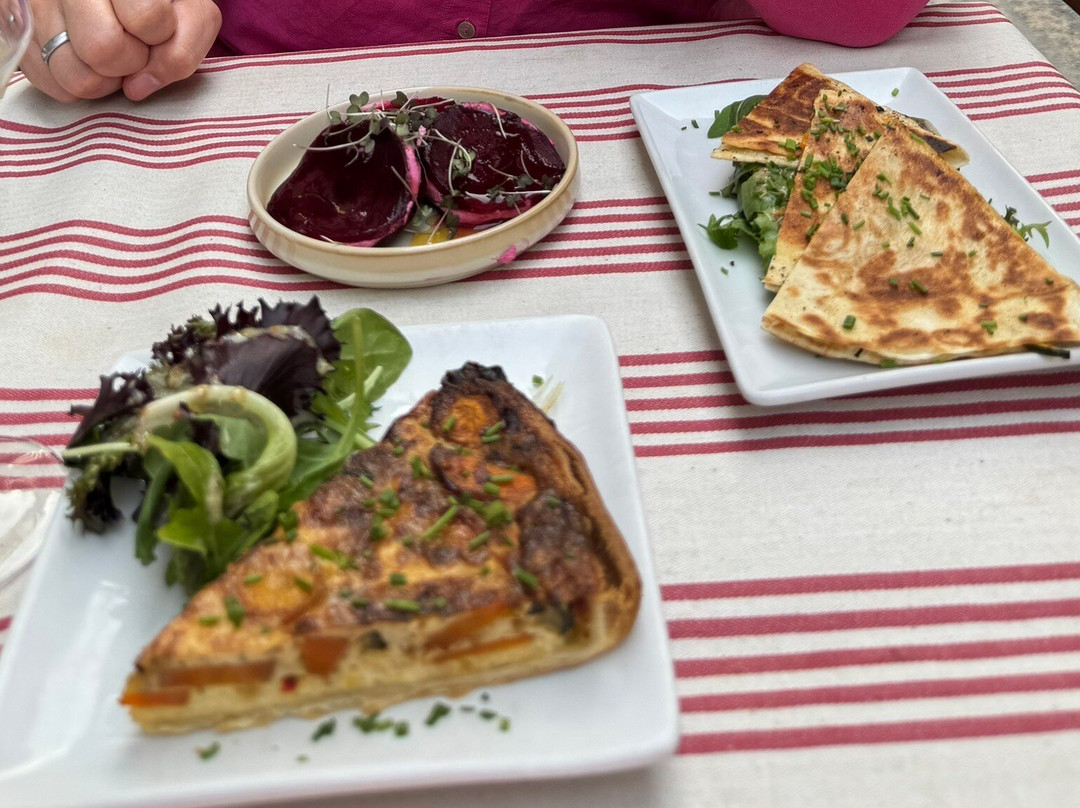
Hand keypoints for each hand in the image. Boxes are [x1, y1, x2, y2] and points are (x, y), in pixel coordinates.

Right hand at [21, 0, 219, 101]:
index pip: (146, 18)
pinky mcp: (20, 30)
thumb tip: (139, 86)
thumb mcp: (190, 15)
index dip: (159, 34)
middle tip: (133, 48)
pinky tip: (87, 63)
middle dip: (129, 62)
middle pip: (102, 49)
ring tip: (110, 58)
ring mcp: (36, 7)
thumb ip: (183, 50)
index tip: (157, 28)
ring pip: (74, 74)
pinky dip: (74, 85)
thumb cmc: (163, 5)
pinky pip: (48, 81)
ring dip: (103, 80)